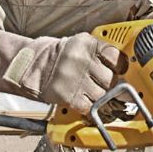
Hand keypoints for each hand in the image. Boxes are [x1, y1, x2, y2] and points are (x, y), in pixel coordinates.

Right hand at [0, 31, 127, 114]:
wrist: (30, 66)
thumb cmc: (58, 56)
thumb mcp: (79, 46)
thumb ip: (99, 54)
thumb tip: (122, 70)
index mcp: (87, 44)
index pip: (116, 56)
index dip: (121, 66)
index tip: (120, 70)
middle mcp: (82, 60)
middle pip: (111, 79)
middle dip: (112, 84)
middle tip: (108, 85)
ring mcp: (75, 79)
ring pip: (103, 95)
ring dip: (100, 97)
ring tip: (92, 92)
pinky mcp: (69, 96)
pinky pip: (90, 107)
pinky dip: (90, 106)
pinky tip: (83, 99)